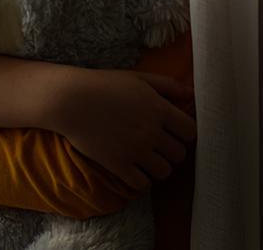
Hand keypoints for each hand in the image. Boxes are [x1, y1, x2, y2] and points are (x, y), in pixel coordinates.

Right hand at [50, 68, 194, 190]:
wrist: (70, 100)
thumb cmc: (104, 85)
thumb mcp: (138, 78)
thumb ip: (167, 85)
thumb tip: (192, 94)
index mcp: (158, 108)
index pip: (190, 132)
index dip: (185, 133)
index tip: (175, 132)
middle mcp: (151, 131)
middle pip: (179, 154)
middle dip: (172, 151)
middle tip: (161, 146)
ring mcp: (135, 150)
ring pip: (164, 172)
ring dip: (159, 167)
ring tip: (149, 159)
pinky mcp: (118, 164)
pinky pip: (142, 183)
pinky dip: (142, 179)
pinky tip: (135, 169)